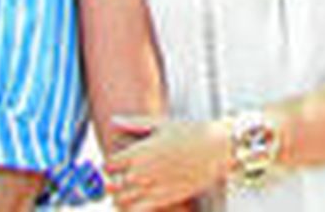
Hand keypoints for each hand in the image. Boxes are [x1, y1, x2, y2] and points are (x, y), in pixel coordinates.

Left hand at [103, 114, 230, 210]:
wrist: (216, 150)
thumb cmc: (190, 133)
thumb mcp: (161, 124)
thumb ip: (134, 123)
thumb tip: (113, 121)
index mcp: (140, 151)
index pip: (109, 164)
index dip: (108, 165)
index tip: (114, 164)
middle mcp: (142, 171)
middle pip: (112, 185)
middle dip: (111, 183)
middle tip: (118, 179)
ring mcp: (152, 187)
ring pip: (121, 200)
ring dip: (119, 197)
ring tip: (127, 191)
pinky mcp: (163, 199)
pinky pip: (136, 210)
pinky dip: (130, 208)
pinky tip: (137, 201)